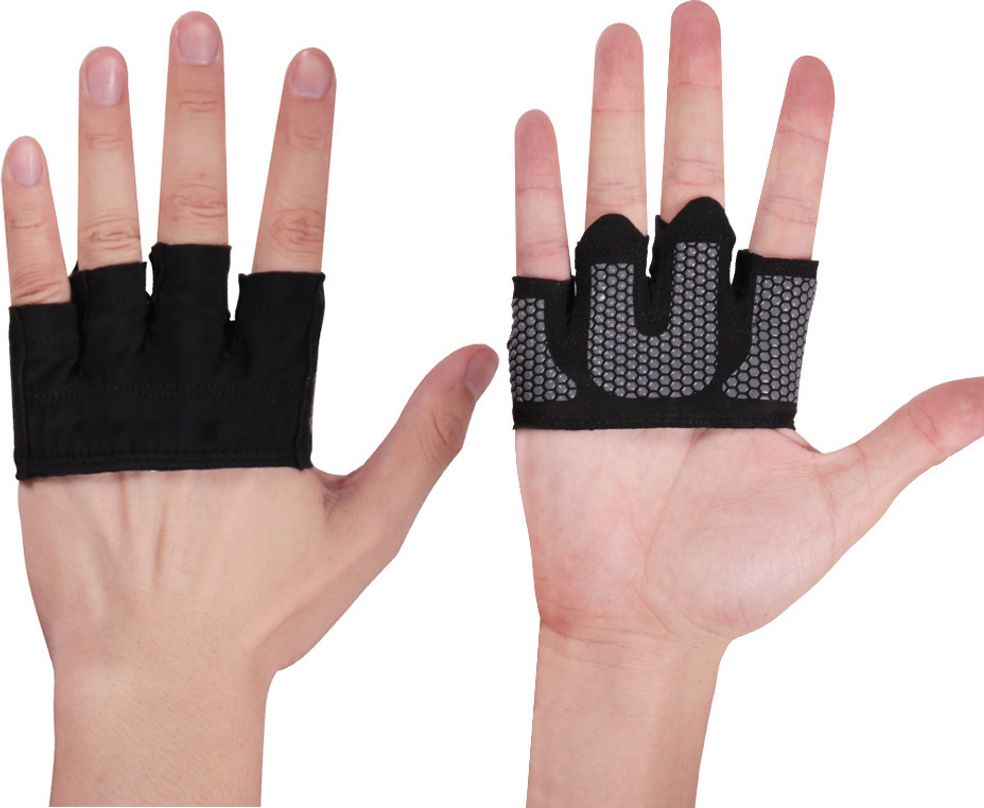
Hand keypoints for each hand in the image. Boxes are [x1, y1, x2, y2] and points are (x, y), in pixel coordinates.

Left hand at [3, 13, 496, 805]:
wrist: (153, 673)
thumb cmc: (265, 606)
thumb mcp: (368, 528)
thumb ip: (427, 436)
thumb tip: (483, 352)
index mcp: (266, 406)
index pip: (291, 254)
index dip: (300, 158)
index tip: (308, 75)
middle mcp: (183, 388)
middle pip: (189, 232)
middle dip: (197, 123)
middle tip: (196, 32)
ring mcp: (105, 402)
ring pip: (103, 256)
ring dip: (105, 152)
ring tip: (109, 62)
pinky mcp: (44, 424)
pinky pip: (30, 312)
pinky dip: (25, 231)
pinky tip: (28, 156)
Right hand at [513, 4, 983, 805]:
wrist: (640, 621)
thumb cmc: (736, 576)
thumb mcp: (840, 502)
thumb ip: (914, 436)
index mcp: (758, 352)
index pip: (785, 223)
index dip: (799, 148)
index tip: (811, 69)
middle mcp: (686, 327)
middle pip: (695, 189)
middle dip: (697, 102)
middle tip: (695, 14)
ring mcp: (612, 335)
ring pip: (616, 203)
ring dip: (618, 122)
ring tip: (620, 39)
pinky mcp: (548, 360)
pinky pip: (540, 260)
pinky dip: (538, 195)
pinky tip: (541, 127)